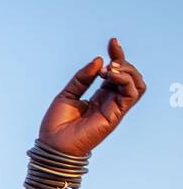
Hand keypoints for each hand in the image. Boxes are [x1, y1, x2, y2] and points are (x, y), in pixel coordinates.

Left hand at [38, 39, 145, 157]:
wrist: (52, 146)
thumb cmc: (56, 125)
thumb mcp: (67, 94)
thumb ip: (83, 77)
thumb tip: (99, 60)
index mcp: (99, 97)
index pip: (116, 73)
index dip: (117, 56)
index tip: (112, 42)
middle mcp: (109, 102)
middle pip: (129, 77)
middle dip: (123, 61)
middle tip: (108, 61)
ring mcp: (114, 109)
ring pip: (137, 84)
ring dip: (127, 71)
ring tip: (110, 69)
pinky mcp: (115, 116)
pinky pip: (132, 94)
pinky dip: (125, 80)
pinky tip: (110, 75)